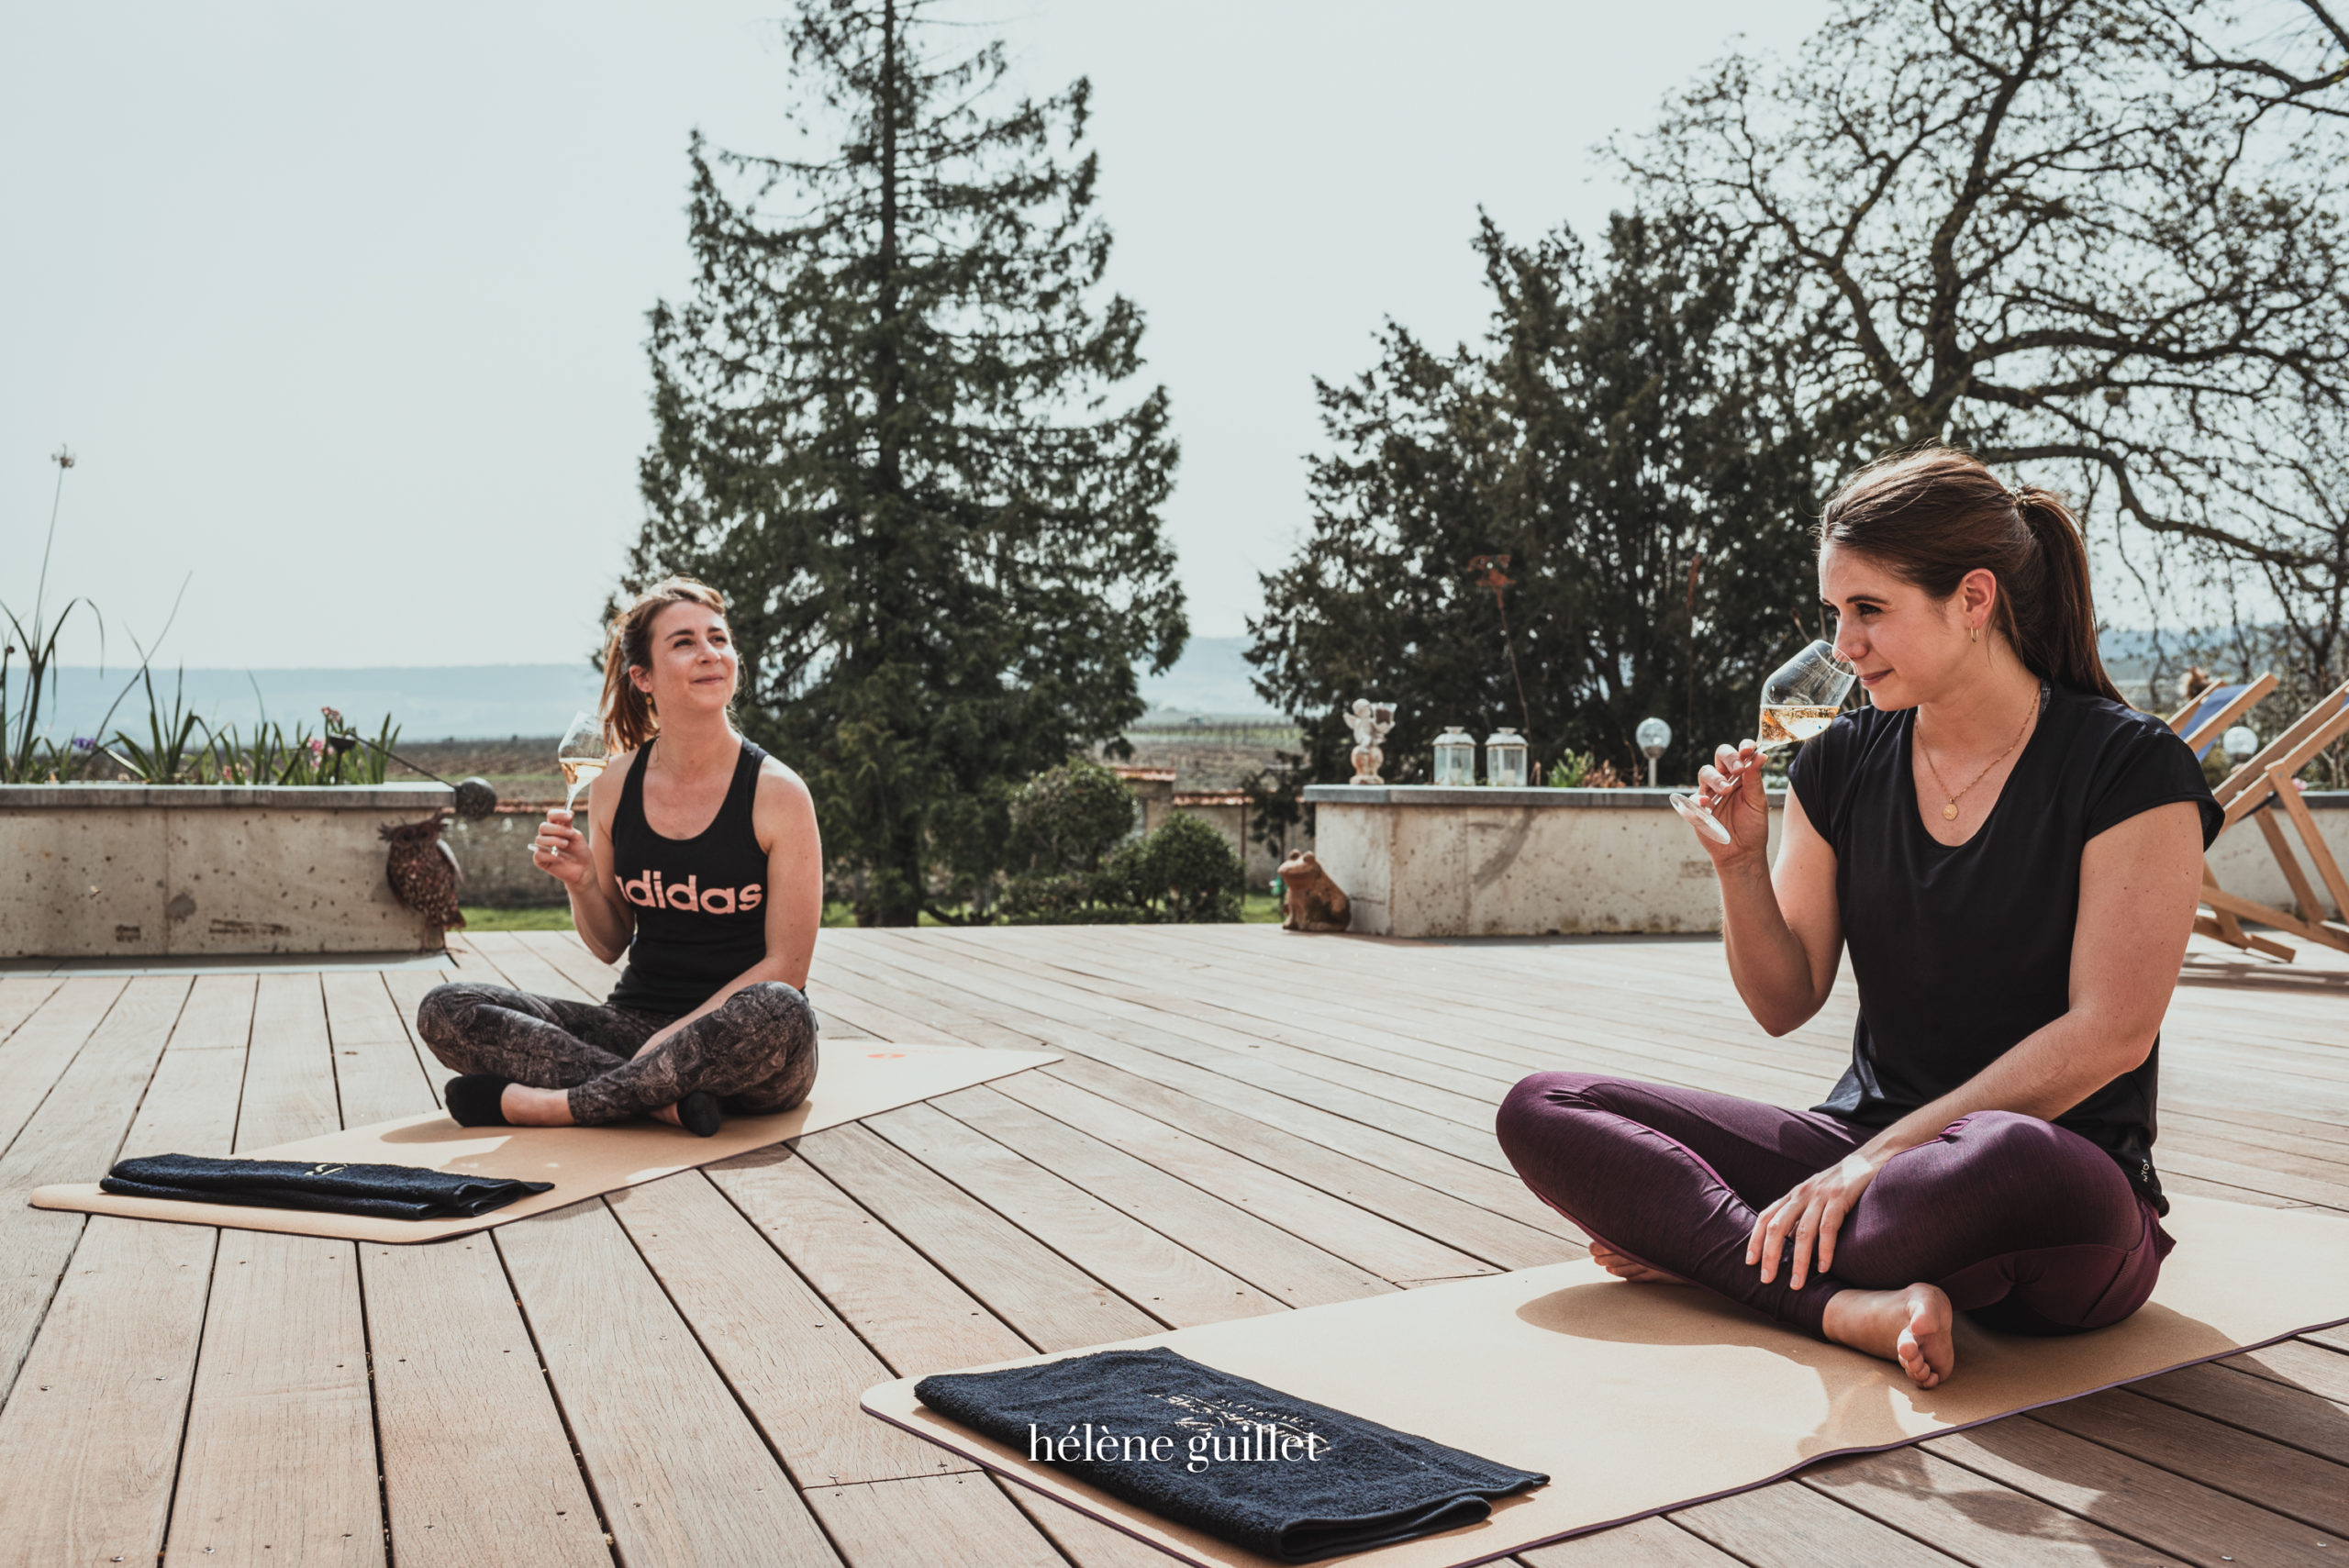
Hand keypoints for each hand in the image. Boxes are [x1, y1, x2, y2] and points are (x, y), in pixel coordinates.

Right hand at [531, 809, 591, 887]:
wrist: (583, 869)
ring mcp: (542, 847)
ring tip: (566, 844)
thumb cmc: (580, 852)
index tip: (570, 817)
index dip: (558, 814)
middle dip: (557, 829)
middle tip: (570, 835)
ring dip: (554, 840)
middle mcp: (547, 836)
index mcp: (556, 827)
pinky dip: (549, 855)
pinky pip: (538, 854)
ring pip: (540, 839)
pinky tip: (558, 857)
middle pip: (543, 826)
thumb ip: (570, 826)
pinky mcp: (540, 860)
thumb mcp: (577, 837)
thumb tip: (569, 812)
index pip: (551, 815)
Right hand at [1690, 740, 1771, 860]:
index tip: (1749, 749)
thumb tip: (1761, 755)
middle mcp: (1724, 780)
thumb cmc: (1752, 827)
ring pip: (1705, 772)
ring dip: (1716, 778)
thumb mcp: (1758, 802)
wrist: (1742, 853)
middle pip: (1720, 756)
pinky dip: (1699, 799)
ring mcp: (1709, 793)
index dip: (1743, 747)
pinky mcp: (1697, 807)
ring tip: (1726, 790)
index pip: (1739, 754)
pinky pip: (1693, 797)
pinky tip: (1708, 804)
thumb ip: (1755, 780)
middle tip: (1738, 769)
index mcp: (1741, 776)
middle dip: (1729, 758)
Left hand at [1750, 1150, 1880, 1288]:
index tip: (1749, 1262)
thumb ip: (1802, 1218)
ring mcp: (1820, 1196)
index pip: (1766, 1217)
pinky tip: (1824, 1268)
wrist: (1869, 1159)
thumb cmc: (1840, 1185)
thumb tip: (1789, 1244)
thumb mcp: (1815, 1198)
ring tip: (1797, 1284)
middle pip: (1777, 1226)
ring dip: (1799, 1261)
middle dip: (1770, 1254)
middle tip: (1767, 1279)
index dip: (1755, 1239)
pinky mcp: (1840, 1198)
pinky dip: (1825, 1250)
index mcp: (1793, 1195)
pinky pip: (1828, 1228)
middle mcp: (1802, 1194)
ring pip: (1803, 1232)